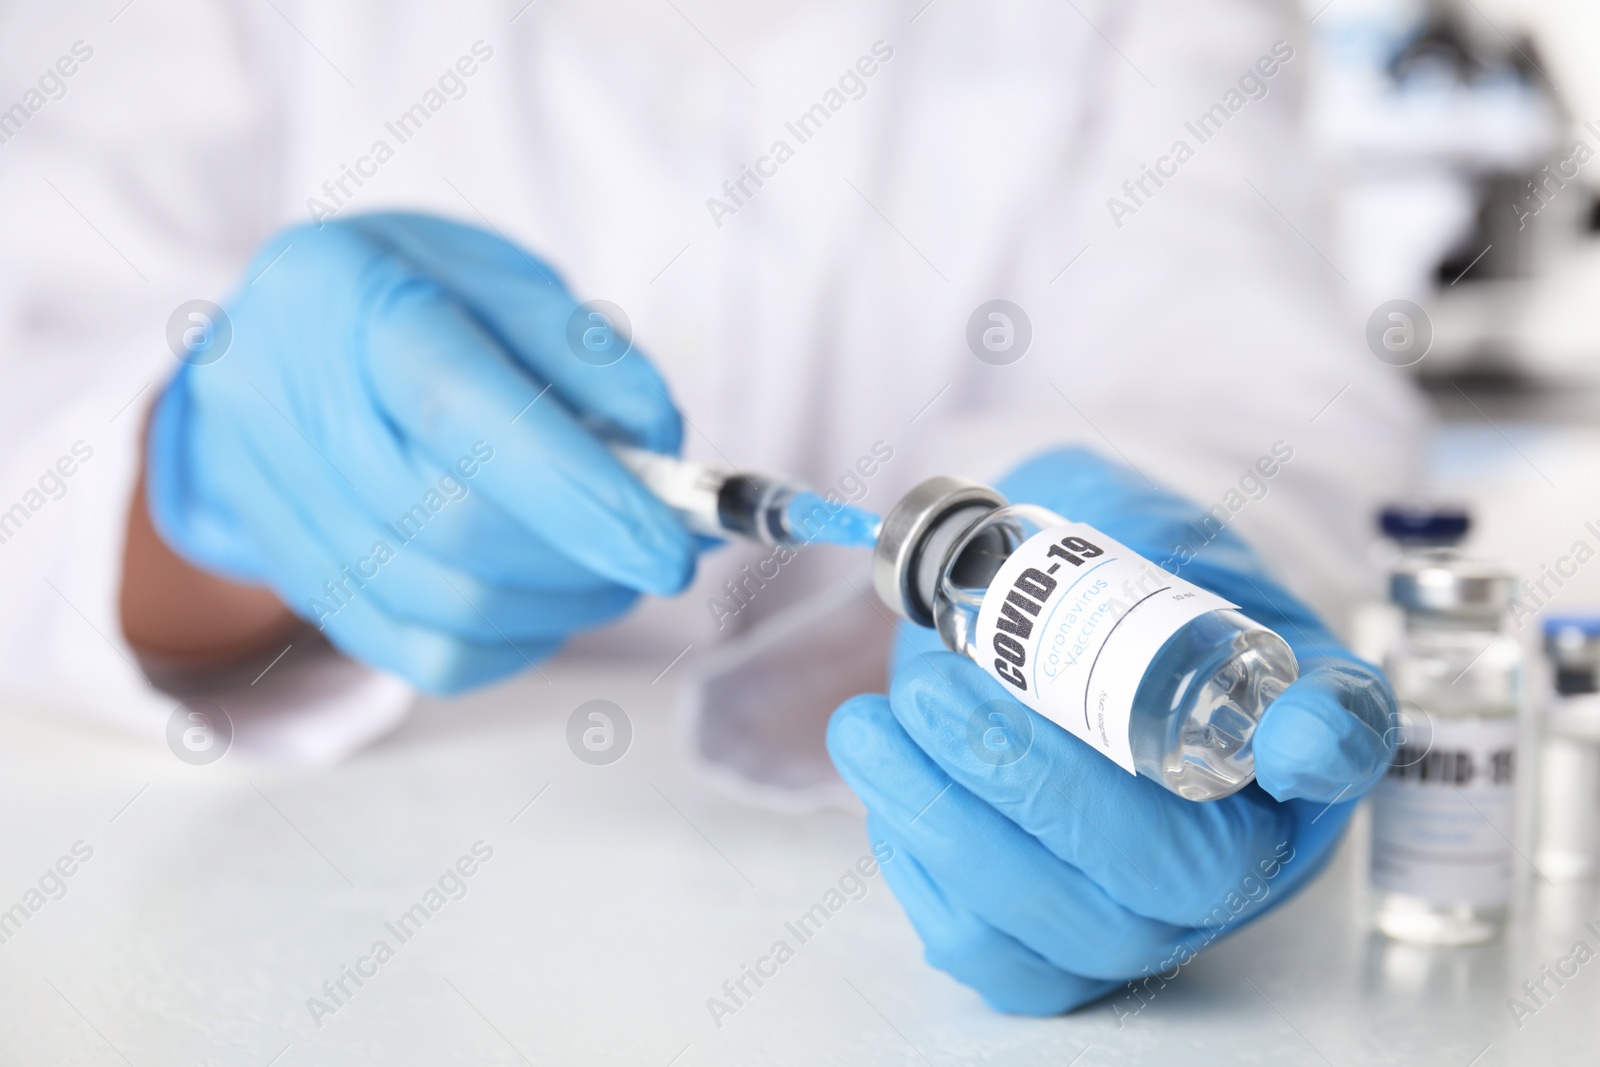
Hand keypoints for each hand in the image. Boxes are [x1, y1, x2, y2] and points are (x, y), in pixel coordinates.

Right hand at [143, 213, 696, 692]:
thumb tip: (660, 446)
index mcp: (347, 297)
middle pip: (454, 526)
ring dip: (562, 604)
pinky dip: (514, 643)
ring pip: (445, 606)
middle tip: (659, 548)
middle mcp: (288, 405)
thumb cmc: (408, 294)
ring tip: (610, 566)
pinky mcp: (296, 580)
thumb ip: (583, 353)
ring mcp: (276, 504)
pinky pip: (422, 655)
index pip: (458, 412)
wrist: (277, 336)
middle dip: (585, 557)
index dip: (576, 492)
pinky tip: (549, 598)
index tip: (668, 548)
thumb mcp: (500, 276)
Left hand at [827, 447, 1394, 1013]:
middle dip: (1038, 784)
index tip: (1293, 737)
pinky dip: (924, 870)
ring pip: (1073, 928)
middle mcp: (1247, 840)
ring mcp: (1154, 910)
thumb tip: (1123, 589)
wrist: (1026, 619)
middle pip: (1179, 871)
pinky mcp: (1058, 945)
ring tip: (869, 725)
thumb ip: (1144, 553)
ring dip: (951, 827)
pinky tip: (889, 779)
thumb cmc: (1102, 577)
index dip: (1328, 748)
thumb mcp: (1135, 531)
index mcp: (1294, 722)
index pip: (1348, 743)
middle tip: (933, 689)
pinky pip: (991, 949)